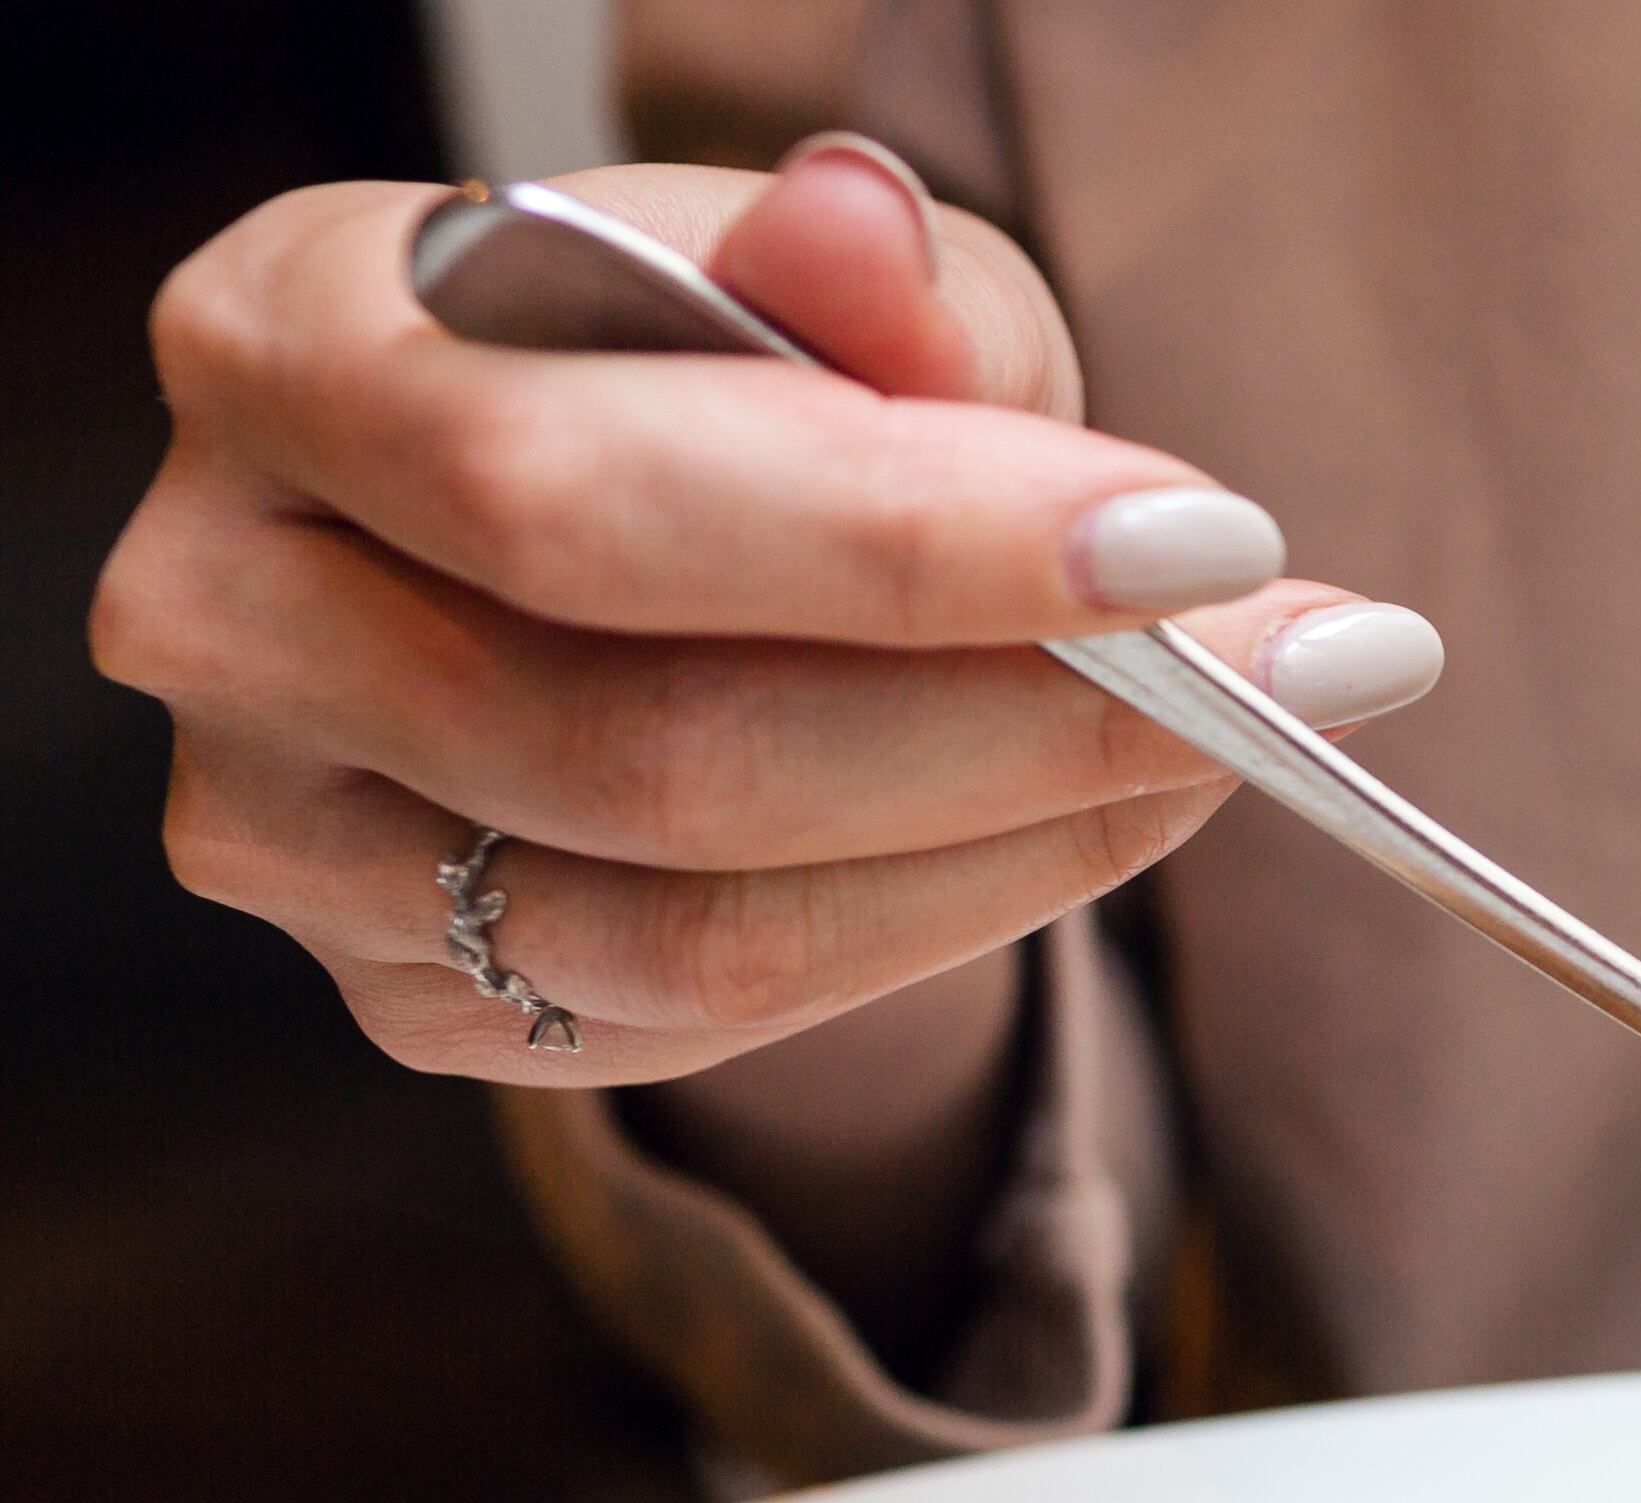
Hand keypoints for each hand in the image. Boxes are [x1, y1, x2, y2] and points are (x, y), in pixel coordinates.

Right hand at [93, 137, 1443, 1085]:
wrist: (638, 550)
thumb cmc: (711, 376)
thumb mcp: (828, 285)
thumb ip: (862, 285)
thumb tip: (858, 231)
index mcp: (283, 341)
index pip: (580, 486)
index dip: (913, 538)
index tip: (1208, 540)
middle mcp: (228, 599)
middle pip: (652, 739)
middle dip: (1026, 713)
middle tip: (1291, 669)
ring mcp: (293, 829)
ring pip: (701, 914)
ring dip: (1022, 840)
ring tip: (1227, 740)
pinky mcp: (407, 994)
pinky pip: (712, 1011)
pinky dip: (947, 922)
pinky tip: (1086, 825)